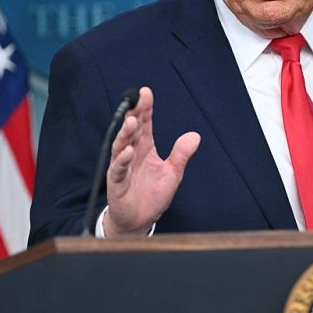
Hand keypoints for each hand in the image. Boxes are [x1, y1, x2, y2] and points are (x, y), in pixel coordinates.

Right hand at [102, 86, 200, 236]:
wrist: (140, 221)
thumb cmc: (152, 195)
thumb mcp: (173, 173)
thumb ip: (181, 154)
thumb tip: (195, 136)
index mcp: (145, 148)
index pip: (145, 124)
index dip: (145, 108)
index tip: (146, 92)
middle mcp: (132, 153)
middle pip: (131, 130)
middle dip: (134, 114)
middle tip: (137, 100)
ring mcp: (122, 167)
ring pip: (121, 146)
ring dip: (126, 133)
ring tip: (131, 121)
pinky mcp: (117, 183)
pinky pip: (118, 169)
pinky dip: (122, 160)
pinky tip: (128, 151)